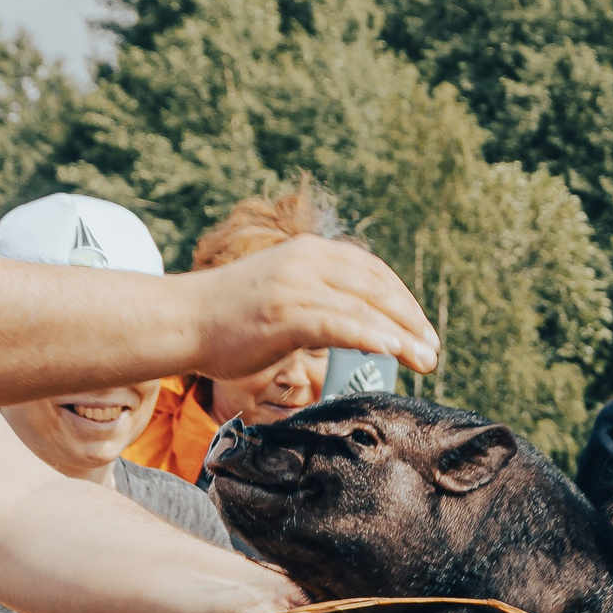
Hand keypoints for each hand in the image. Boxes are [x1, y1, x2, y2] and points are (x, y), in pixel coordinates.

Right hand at [190, 234, 437, 378]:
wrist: (179, 320)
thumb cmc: (228, 318)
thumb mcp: (281, 293)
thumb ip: (317, 300)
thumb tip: (353, 323)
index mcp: (310, 253)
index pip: (372, 271)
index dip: (403, 299)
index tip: (422, 328)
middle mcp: (307, 261)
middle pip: (377, 287)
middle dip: (411, 319)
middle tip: (433, 350)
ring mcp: (295, 286)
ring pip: (364, 306)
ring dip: (402, 334)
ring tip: (425, 359)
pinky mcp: (284, 314)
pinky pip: (339, 324)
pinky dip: (370, 336)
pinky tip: (393, 350)